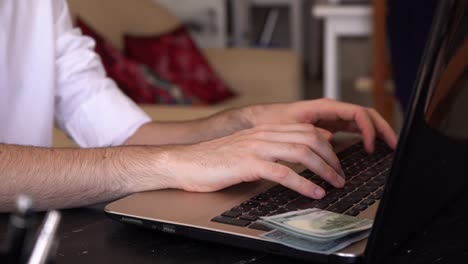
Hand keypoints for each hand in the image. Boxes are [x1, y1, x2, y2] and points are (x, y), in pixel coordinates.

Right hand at [160, 124, 345, 198]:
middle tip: (340, 175)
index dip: (327, 146)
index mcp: (265, 129)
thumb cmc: (215, 160)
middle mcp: (263, 134)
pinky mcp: (248, 163)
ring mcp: (256, 147)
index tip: (336, 162)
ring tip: (335, 184)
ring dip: (324, 170)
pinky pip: (283, 172)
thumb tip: (292, 158)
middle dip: (331, 158)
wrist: (185, 162)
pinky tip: (314, 192)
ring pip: (301, 152)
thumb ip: (269, 149)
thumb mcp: (247, 149)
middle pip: (310, 139)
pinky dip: (304, 183)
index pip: (306, 130)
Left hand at [247, 98, 397, 152]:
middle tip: (394, 145)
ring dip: (377, 131)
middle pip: (366, 115)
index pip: (358, 113)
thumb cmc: (273, 121)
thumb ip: (310, 134)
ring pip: (362, 120)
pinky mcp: (330, 124)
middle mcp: (332, 109)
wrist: (261, 120)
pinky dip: (365, 135)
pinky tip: (371, 147)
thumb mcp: (291, 128)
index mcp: (325, 106)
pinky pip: (354, 127)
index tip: (371, 147)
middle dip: (383, 128)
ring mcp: (332, 116)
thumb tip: (331, 141)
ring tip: (389, 146)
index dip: (370, 129)